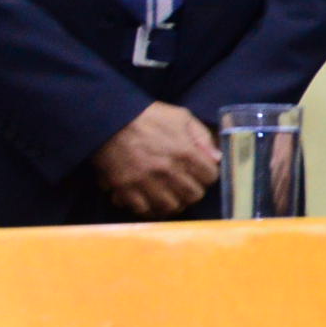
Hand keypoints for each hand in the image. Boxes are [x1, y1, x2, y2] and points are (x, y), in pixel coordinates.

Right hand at [92, 100, 218, 217]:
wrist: (109, 118)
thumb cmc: (147, 116)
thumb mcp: (181, 117)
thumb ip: (202, 137)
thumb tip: (216, 158)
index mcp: (185, 152)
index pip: (210, 177)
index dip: (207, 175)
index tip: (199, 173)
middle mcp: (168, 170)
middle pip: (193, 196)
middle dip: (192, 191)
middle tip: (184, 185)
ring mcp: (146, 182)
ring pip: (170, 207)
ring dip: (172, 202)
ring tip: (169, 195)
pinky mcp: (125, 188)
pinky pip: (143, 210)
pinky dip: (148, 208)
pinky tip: (149, 200)